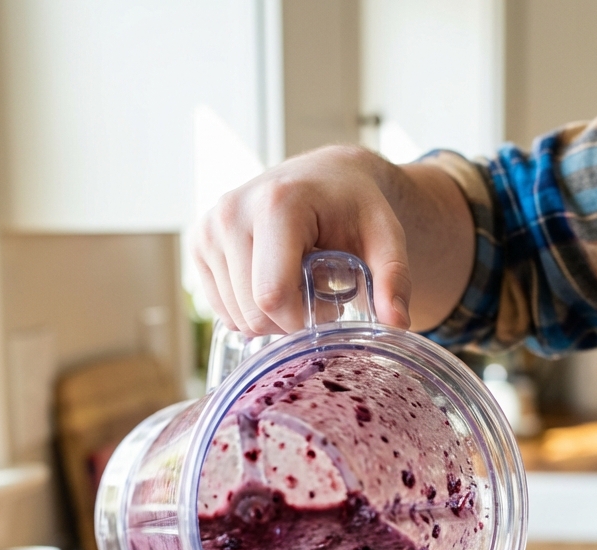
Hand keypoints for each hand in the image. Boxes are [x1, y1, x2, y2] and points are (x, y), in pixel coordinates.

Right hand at [190, 145, 473, 336]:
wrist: (326, 178)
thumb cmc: (357, 209)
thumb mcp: (386, 239)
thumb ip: (394, 279)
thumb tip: (398, 325)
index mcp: (276, 205)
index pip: (272, 296)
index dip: (303, 319)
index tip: (331, 306)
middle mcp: (232, 212)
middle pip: (253, 313)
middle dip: (290, 320)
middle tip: (316, 293)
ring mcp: (209, 227)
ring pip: (236, 317)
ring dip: (271, 316)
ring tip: (296, 282)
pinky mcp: (199, 242)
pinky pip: (222, 309)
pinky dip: (250, 309)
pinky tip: (272, 279)